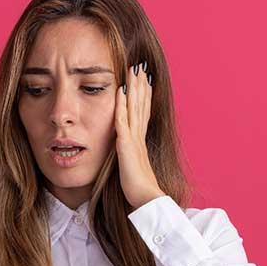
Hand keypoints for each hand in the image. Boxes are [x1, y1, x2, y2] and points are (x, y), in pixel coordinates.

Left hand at [114, 60, 165, 209]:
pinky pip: (123, 121)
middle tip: (140, 67)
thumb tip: (129, 154)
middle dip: (141, 85)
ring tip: (134, 71)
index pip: (143, 113)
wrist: (146, 198)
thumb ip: (131, 157)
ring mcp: (134, 139)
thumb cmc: (138, 188)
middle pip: (141, 105)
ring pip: (135, 108)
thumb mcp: (133, 168)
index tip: (144, 80)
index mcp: (140, 141)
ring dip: (134, 88)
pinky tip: (120, 91)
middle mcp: (139, 136)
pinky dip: (122, 105)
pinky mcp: (127, 145)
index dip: (144, 96)